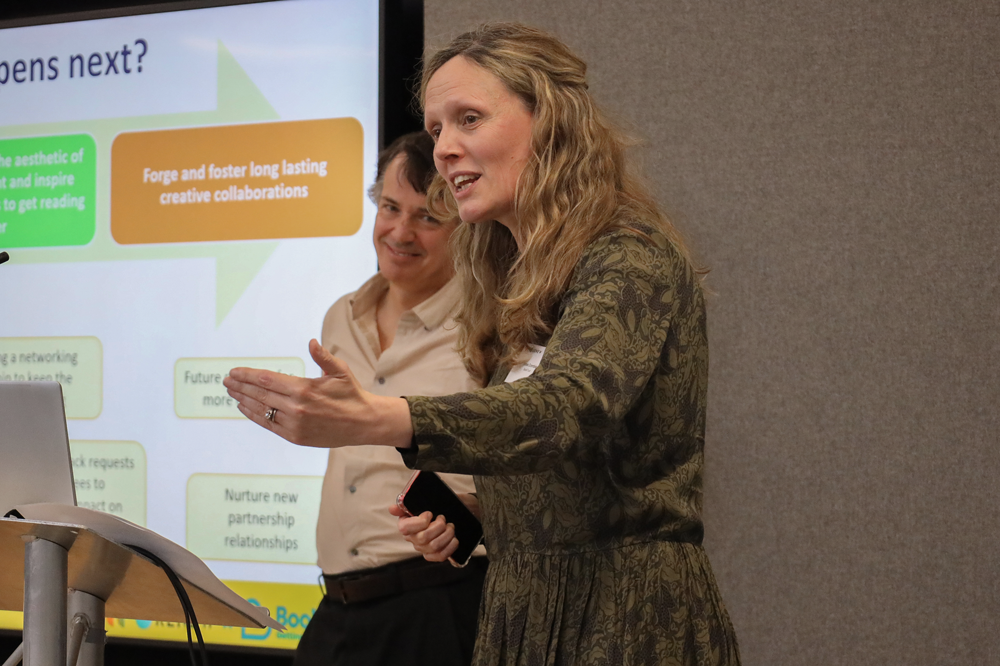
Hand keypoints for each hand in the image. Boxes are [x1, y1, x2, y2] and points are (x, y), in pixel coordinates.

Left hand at [223, 339, 412, 448]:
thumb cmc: (351, 394)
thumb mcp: (340, 371)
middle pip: (260, 394)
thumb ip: (323, 357)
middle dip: (240, 386)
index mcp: (304, 389)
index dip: (248, 375)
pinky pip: (268, 424)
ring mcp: (294, 424)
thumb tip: (311, 342)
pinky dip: (254, 415)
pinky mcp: (295, 436)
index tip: (234, 372)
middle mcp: (296, 407)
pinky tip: (245, 407)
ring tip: (231, 392)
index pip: (267, 380)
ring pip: (261, 410)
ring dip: (243, 400)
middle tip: (226, 380)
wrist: (363, 423)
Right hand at [389, 493, 479, 562]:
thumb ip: (407, 503)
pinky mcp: (434, 555)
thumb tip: (392, 509)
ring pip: (434, 546)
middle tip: (443, 519)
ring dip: (447, 535)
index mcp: (405, 525)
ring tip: (451, 527)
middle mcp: (412, 539)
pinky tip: (454, 539)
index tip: (430, 513)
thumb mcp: (421, 501)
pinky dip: (450, 547)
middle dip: (438, 526)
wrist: (449, 513)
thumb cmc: (433, 506)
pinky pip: (440, 556)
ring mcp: (423, 548)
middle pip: (423, 538)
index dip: (420, 522)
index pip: (405, 528)